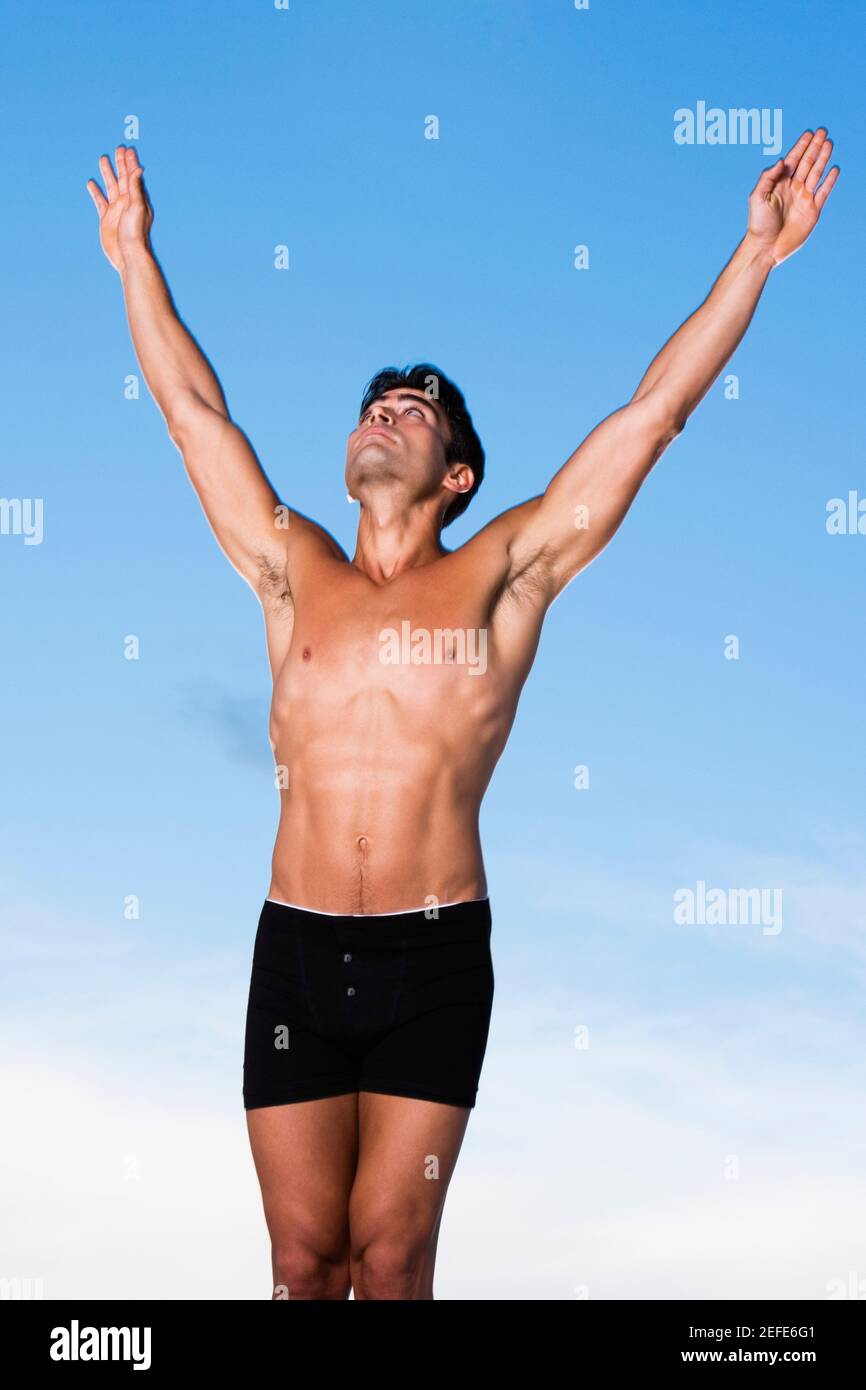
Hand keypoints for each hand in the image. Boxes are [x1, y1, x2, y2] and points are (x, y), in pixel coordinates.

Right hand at [86, 145, 153, 272]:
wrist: (128, 254)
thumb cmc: (135, 232)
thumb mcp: (137, 207)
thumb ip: (135, 188)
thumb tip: (138, 170)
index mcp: (136, 198)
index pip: (133, 176)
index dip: (130, 162)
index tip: (127, 149)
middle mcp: (127, 201)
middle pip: (122, 177)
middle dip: (120, 163)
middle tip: (118, 148)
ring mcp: (116, 209)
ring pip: (110, 186)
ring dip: (107, 173)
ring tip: (103, 159)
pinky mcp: (106, 218)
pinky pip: (100, 201)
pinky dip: (96, 192)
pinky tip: (91, 183)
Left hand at [748, 128, 838, 264]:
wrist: (766, 248)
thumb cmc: (758, 223)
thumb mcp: (757, 197)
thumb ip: (768, 177)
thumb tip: (782, 161)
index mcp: (780, 183)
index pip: (793, 160)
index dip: (801, 146)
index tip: (809, 133)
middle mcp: (793, 188)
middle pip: (807, 163)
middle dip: (815, 147)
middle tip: (823, 131)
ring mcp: (804, 198)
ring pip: (816, 173)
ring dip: (823, 158)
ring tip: (829, 143)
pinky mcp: (813, 211)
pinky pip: (824, 192)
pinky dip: (830, 181)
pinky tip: (834, 168)